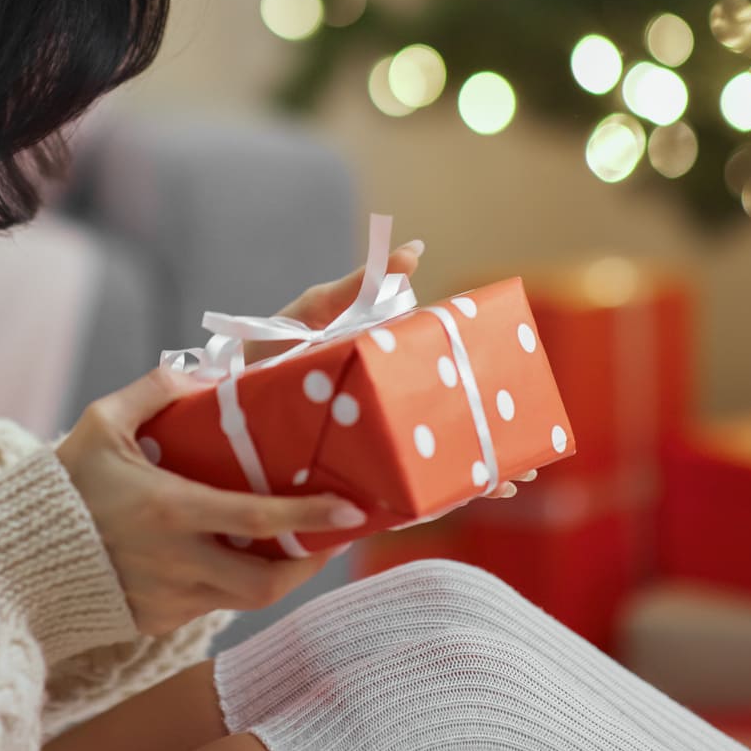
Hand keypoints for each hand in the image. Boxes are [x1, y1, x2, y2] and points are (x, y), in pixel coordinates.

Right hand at [54, 365, 364, 636]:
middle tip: (329, 535)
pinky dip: (230, 582)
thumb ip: (155, 390)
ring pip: (245, 599)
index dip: (309, 517)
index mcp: (169, 511)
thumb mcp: (101, 423)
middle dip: (308, 564)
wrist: (14, 560)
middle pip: (268, 584)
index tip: (350, 510)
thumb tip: (206, 373)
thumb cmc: (61, 486)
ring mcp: (169, 599)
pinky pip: (211, 604)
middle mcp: (176, 563)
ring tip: (290, 541)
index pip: (256, 519)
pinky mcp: (159, 620)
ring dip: (274, 573)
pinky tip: (231, 554)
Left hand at [252, 239, 519, 501]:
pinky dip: (438, 497)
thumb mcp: (312, 315)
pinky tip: (467, 501)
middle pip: (451, 427)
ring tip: (516, 480)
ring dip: (479, 472)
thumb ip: (357, 286)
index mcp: (382, 373)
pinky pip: (404, 493)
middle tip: (533, 450)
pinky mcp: (355, 482)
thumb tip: (414, 250)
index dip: (483, 386)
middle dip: (495, 440)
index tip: (519, 389)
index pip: (444, 378)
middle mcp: (384, 413)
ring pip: (438, 463)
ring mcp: (372, 449)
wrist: (216, 418)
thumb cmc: (266, 357)